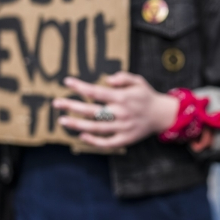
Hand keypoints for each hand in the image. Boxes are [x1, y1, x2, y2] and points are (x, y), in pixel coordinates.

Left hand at [53, 72, 178, 149]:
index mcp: (122, 97)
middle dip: (72, 106)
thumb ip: (123, 77)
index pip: (97, 92)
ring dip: (77, 125)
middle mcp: (121, 112)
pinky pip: (107, 143)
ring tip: (62, 120)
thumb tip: (107, 80)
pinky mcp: (125, 139)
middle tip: (56, 103)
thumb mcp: (138, 81)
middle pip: (92, 111)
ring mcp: (122, 127)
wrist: (163, 115)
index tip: (67, 82)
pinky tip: (82, 136)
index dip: (80, 87)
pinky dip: (93, 141)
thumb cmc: (146, 96)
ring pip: (96, 128)